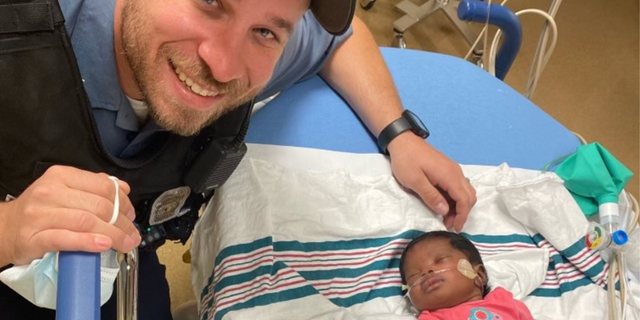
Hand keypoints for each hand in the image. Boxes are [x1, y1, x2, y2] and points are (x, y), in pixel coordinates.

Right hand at [0, 165, 140, 265]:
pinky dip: (89, 242)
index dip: (123, 202)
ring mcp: (41, 215)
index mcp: (62, 176)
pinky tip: (103, 245)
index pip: (102, 186)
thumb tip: (123, 189)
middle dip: (122, 223)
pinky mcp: (34, 237)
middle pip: (98, 206)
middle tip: (132, 234)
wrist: (6, 228)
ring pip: (87, 222)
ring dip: (113, 235)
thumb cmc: (40, 210)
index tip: (131, 214)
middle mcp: (50, 192)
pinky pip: (67, 239)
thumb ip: (94, 187)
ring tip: (125, 243)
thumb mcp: (65, 190)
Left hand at [387, 132, 476, 230]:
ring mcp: (453, 169)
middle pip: (469, 196)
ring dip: (459, 206)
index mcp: (449, 175)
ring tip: (445, 216)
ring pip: (465, 191)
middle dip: (462, 213)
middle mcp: (456, 172)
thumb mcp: (415, 181)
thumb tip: (445, 211)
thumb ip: (431, 196)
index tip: (454, 228)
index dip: (462, 216)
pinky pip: (458, 186)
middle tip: (448, 224)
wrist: (403, 140)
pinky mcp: (448, 169)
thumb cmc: (406, 160)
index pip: (465, 200)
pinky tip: (443, 204)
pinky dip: (455, 198)